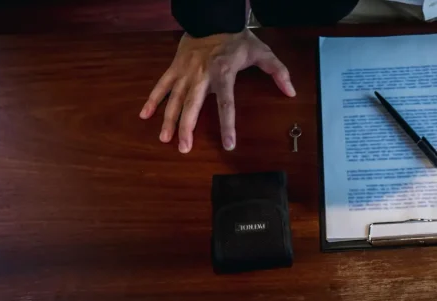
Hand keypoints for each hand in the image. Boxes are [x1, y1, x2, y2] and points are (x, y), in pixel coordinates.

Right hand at [139, 30, 295, 153]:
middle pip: (192, 105)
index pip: (226, 103)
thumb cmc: (237, 38)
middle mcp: (202, 75)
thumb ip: (278, 72)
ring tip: (165, 139)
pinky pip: (162, 85)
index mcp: (223, 73)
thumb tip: (291, 91)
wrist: (212, 16)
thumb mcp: (262, 52)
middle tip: (184, 148)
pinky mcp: (175, 67)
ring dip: (169, 120)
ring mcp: (185, 71)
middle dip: (187, 127)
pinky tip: (145, 115)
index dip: (227, 125)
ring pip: (174, 98)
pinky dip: (152, 99)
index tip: (228, 144)